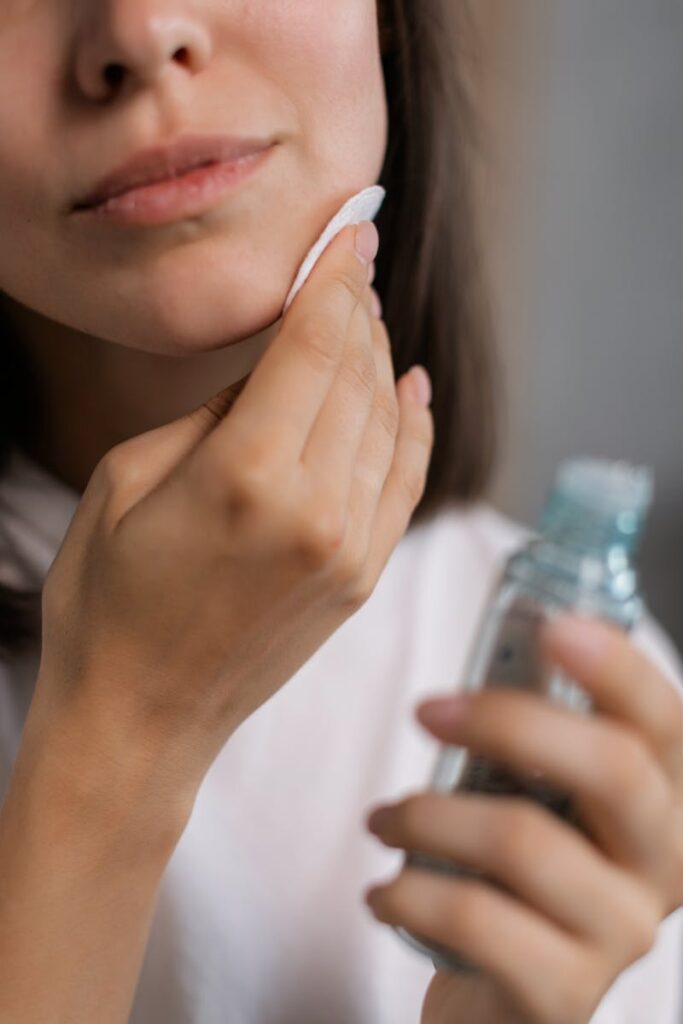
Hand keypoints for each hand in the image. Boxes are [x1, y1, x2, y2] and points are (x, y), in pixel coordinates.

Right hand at [29, 219, 434, 816]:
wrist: (142, 718)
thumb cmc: (107, 601)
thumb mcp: (127, 481)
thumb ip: (211, 416)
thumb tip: (271, 371)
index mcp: (247, 475)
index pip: (313, 344)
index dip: (336, 276)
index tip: (351, 228)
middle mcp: (316, 509)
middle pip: (357, 373)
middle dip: (357, 305)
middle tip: (355, 258)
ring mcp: (350, 549)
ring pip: (388, 422)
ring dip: (380, 358)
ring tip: (366, 315)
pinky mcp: (361, 579)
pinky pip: (405, 482)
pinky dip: (414, 429)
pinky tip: (410, 387)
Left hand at [363, 614, 682, 1023]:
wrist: (507, 995)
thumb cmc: (514, 872)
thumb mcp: (539, 794)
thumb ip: (538, 731)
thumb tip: (510, 629)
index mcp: (665, 797)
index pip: (663, 718)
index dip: (618, 667)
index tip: (552, 625)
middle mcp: (664, 863)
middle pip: (611, 767)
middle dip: (507, 721)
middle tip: (425, 710)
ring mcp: (622, 932)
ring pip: (523, 839)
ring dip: (427, 814)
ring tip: (383, 819)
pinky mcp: (567, 992)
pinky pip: (476, 918)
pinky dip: (408, 892)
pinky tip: (384, 891)